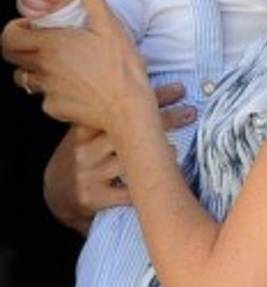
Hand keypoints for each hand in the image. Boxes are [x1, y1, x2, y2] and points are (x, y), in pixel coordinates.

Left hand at [3, 0, 153, 134]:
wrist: (129, 109)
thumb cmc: (122, 65)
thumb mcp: (109, 24)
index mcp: (51, 45)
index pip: (8, 37)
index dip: (14, 30)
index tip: (32, 26)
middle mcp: (43, 69)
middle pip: (12, 58)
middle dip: (22, 48)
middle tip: (45, 43)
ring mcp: (47, 91)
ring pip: (26, 79)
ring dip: (36, 70)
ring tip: (61, 65)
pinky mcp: (55, 109)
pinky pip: (45, 98)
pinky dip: (54, 91)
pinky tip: (77, 87)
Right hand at [44, 83, 195, 233]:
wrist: (56, 196)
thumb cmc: (83, 157)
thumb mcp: (87, 133)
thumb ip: (108, 114)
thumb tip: (147, 89)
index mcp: (84, 129)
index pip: (120, 107)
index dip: (152, 97)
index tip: (179, 89)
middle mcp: (85, 150)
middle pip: (128, 130)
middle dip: (163, 119)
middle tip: (190, 111)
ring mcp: (88, 174)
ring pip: (128, 161)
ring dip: (157, 153)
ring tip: (176, 147)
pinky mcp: (92, 198)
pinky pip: (126, 192)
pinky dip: (145, 184)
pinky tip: (163, 176)